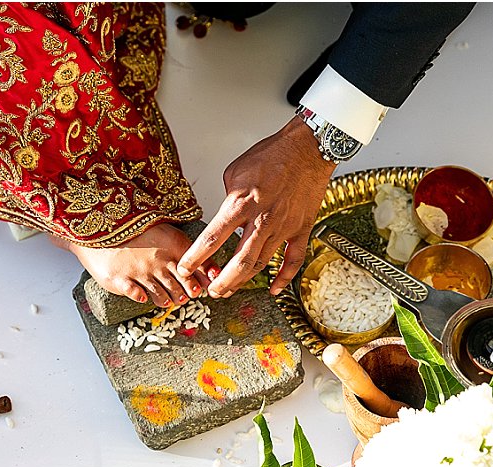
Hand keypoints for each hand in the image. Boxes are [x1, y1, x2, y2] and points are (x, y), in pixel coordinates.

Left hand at [177, 116, 335, 296]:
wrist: (308, 149)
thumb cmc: (272, 155)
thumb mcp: (235, 172)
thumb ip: (228, 199)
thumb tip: (224, 215)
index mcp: (241, 204)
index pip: (213, 237)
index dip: (196, 257)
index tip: (185, 268)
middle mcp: (262, 220)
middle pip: (239, 261)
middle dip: (222, 281)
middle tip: (211, 291)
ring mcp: (283, 227)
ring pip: (261, 264)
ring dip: (243, 281)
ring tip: (230, 289)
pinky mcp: (300, 229)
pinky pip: (293, 260)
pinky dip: (283, 277)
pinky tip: (274, 289)